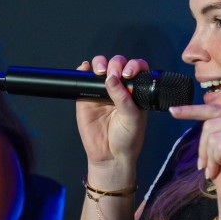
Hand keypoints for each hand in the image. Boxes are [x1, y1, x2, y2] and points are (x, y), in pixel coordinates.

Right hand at [75, 55, 148, 178]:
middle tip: (114, 74)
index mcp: (135, 91)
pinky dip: (84, 70)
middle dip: (116, 64)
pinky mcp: (86, 97)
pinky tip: (86, 70)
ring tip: (101, 72)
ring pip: (100, 67)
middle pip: (117, 64)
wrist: (110, 156)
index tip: (128, 74)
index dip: (133, 66)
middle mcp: (119, 87)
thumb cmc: (127, 138)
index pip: (136, 68)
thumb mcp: (132, 118)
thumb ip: (123, 98)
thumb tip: (111, 78)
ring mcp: (102, 91)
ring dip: (100, 63)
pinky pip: (84, 78)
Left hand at [170, 89, 220, 215]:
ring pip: (213, 137)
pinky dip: (215, 162)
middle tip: (209, 162)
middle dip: (203, 147)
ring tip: (216, 167)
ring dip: (209, 157)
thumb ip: (218, 119)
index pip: (214, 109)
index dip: (192, 111)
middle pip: (211, 124)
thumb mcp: (216, 141)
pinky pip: (220, 147)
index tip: (172, 112)